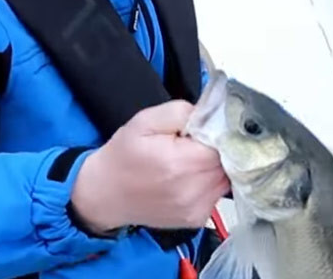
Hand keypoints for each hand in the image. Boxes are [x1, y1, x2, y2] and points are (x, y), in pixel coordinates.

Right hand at [70, 101, 229, 232]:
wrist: (104, 194)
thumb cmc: (123, 155)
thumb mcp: (144, 120)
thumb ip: (180, 111)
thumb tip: (208, 113)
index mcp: (180, 163)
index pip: (223, 143)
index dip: (216, 132)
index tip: (201, 129)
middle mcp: (191, 191)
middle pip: (228, 162)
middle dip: (216, 149)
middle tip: (193, 143)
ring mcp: (195, 209)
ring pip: (225, 179)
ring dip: (214, 167)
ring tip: (189, 160)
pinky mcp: (196, 220)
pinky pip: (216, 194)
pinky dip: (208, 183)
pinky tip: (187, 178)